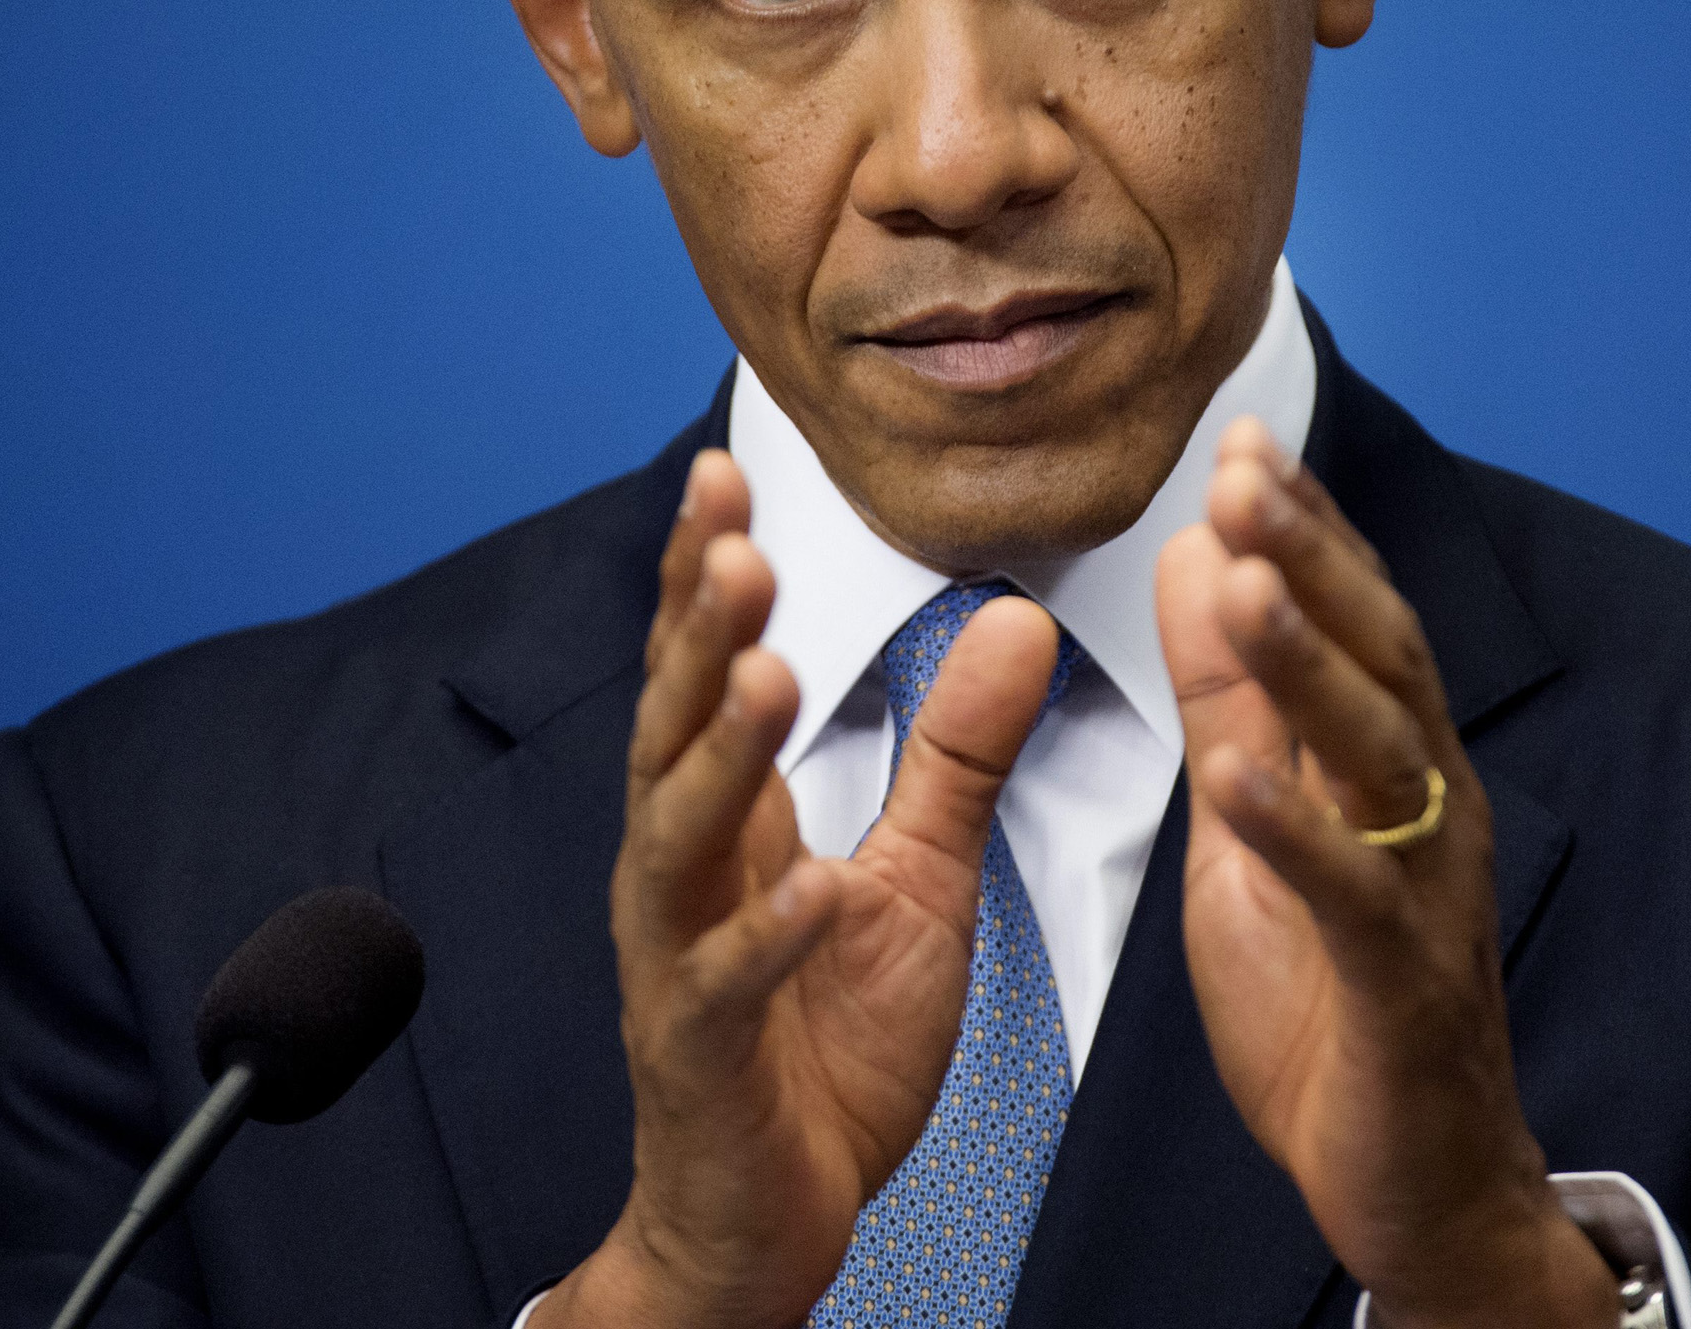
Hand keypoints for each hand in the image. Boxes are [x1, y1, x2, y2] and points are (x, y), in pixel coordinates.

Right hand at [539, 451, 1061, 1328]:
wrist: (765, 1219)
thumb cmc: (823, 1048)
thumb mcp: (917, 879)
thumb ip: (956, 754)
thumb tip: (1016, 619)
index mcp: (730, 824)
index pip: (707, 673)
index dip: (708, 577)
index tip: (726, 471)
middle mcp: (684, 875)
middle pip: (675, 729)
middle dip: (699, 631)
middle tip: (731, 536)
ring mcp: (682, 962)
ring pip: (681, 839)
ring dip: (719, 751)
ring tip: (764, 668)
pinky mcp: (706, 1052)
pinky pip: (732, 985)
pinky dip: (772, 934)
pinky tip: (814, 885)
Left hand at [1155, 420, 1620, 1328]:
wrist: (1419, 1183)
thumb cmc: (1333, 1003)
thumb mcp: (1254, 829)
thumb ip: (1228, 700)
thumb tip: (1193, 562)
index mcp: (1391, 764)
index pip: (1352, 618)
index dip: (1301, 529)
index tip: (1237, 442)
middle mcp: (1427, 807)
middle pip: (1377, 658)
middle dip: (1310, 560)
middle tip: (1240, 473)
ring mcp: (1424, 892)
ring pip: (1376, 756)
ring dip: (1310, 664)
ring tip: (1243, 585)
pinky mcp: (1401, 985)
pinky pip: (1352, 897)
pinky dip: (1299, 832)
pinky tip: (1244, 777)